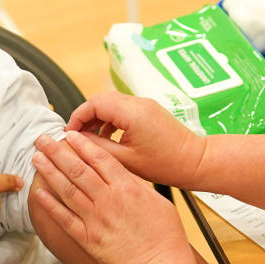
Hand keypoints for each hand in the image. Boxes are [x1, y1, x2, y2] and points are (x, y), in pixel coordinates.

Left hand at [31, 131, 195, 263]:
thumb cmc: (166, 238)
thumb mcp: (157, 200)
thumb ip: (135, 185)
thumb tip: (121, 174)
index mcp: (127, 188)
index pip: (99, 158)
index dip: (82, 144)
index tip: (70, 135)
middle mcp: (108, 200)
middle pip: (78, 169)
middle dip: (58, 151)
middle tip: (43, 139)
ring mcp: (95, 220)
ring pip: (67, 189)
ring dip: (49, 172)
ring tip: (37, 158)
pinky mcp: (87, 239)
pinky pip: (64, 218)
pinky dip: (50, 204)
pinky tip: (39, 192)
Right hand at [65, 92, 206, 187]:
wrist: (195, 161)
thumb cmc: (167, 164)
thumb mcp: (125, 160)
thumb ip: (98, 148)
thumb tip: (77, 141)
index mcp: (132, 113)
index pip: (94, 104)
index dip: (77, 117)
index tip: (69, 133)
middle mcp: (139, 103)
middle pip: (101, 100)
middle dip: (85, 116)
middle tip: (76, 135)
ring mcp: (145, 105)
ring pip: (111, 103)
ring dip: (98, 117)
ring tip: (90, 138)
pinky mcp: (149, 111)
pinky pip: (123, 108)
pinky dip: (111, 119)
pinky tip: (108, 136)